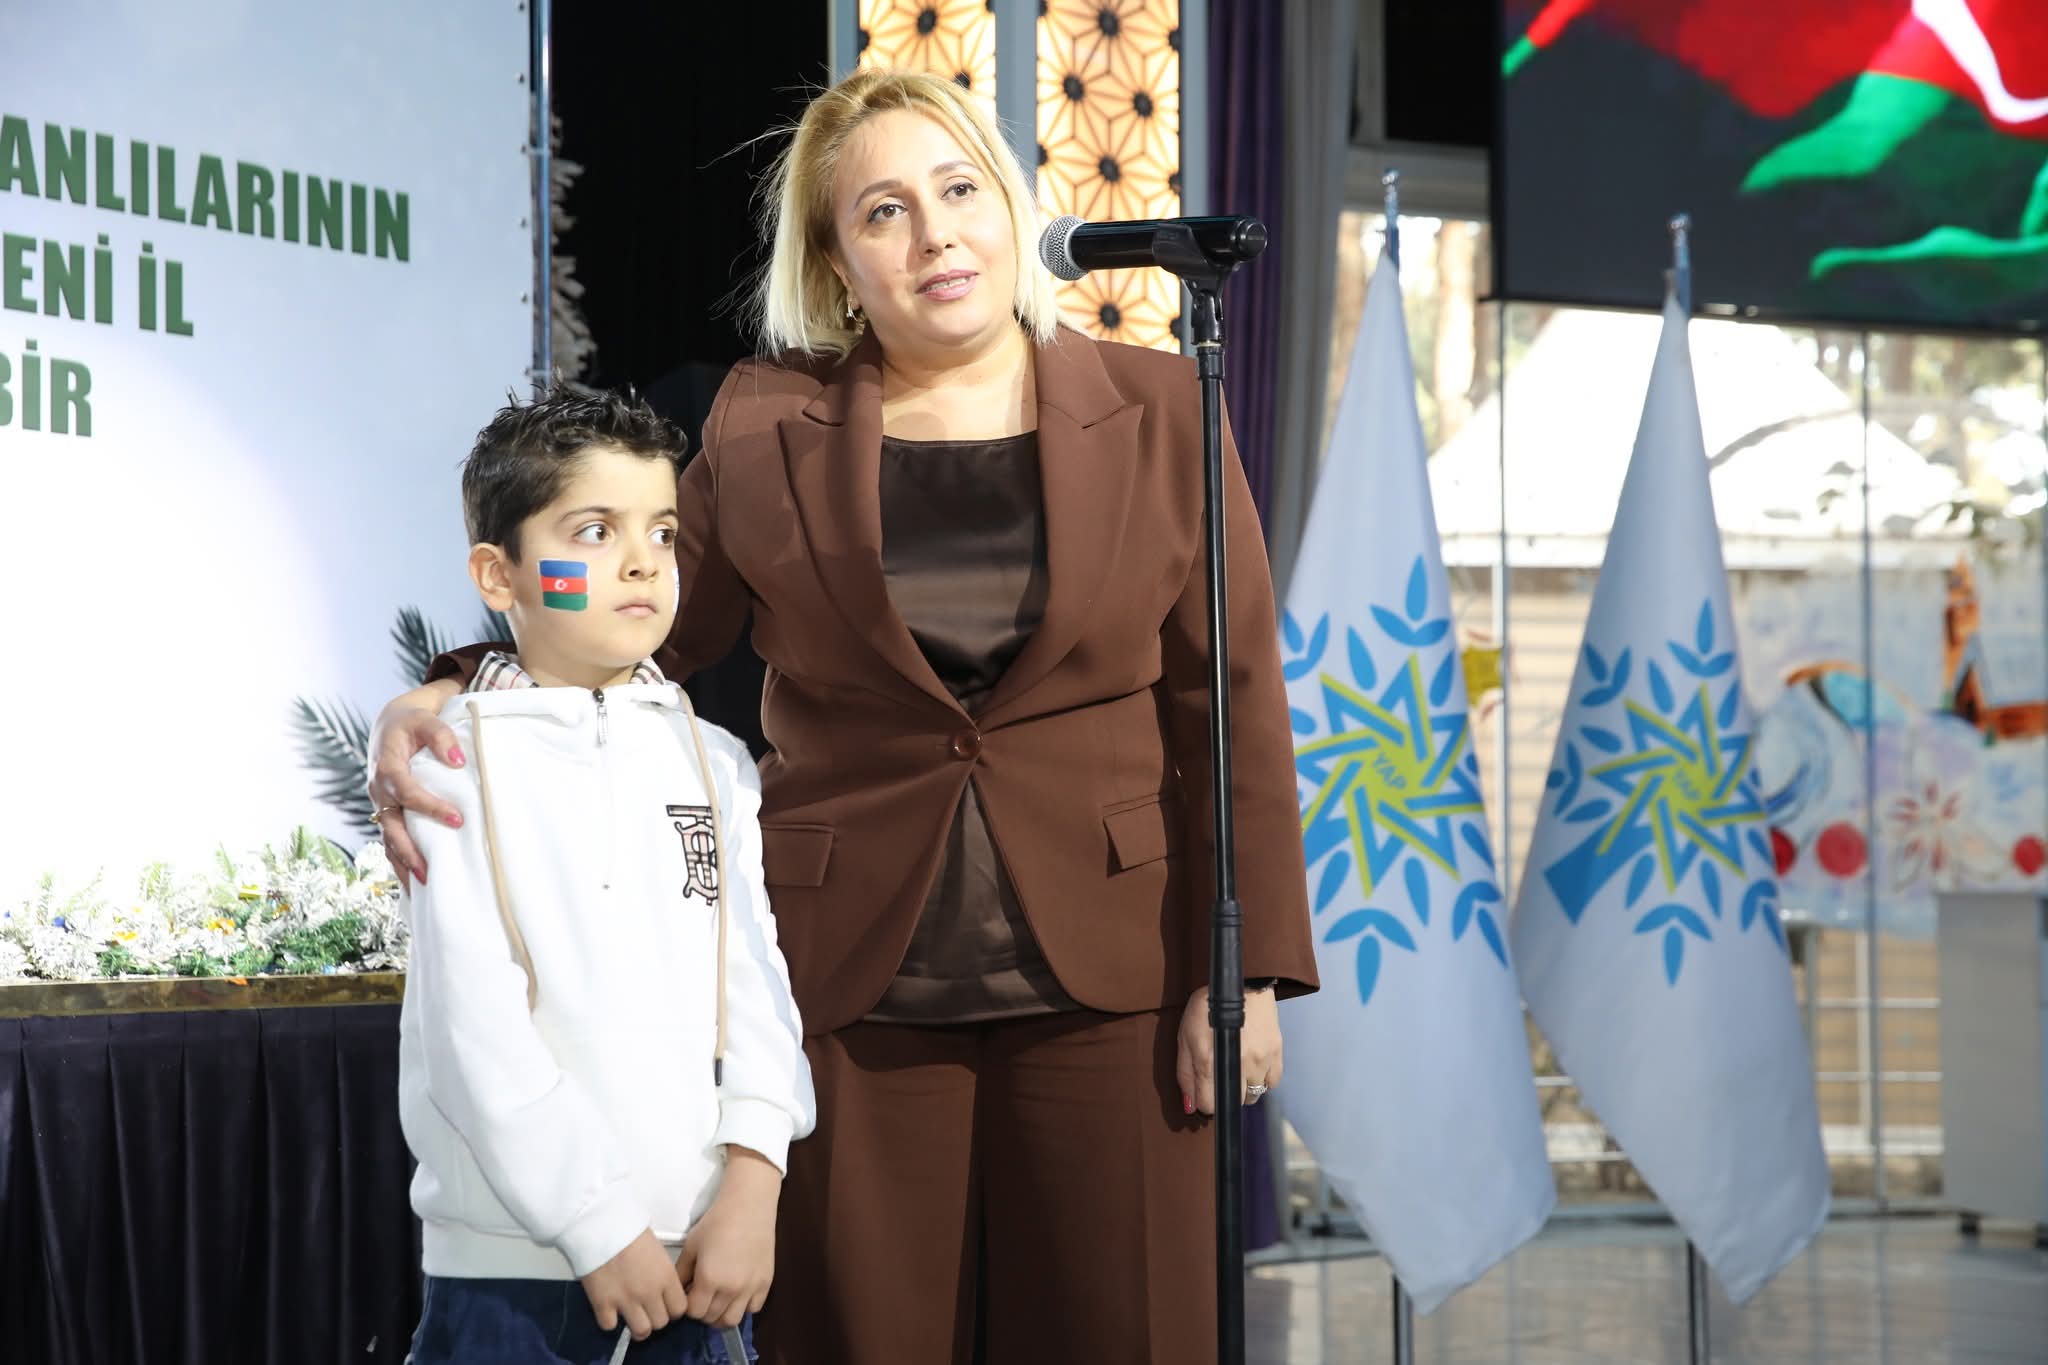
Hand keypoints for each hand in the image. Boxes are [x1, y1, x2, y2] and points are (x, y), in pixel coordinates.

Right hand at [366, 680, 463, 883]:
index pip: (406, 792)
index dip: (430, 807)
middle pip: (390, 826)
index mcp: (388, 767)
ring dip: (403, 865)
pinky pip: (391, 842)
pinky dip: (400, 863)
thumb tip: (459, 761)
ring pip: (388, 841)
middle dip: (409, 851)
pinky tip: (414, 886)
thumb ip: (442, 737)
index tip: (457, 819)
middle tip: (430, 872)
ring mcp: (381, 806)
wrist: (390, 727)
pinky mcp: (388, 814)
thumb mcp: (426, 720)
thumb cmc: (412, 723)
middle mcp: (379, 791)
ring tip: (421, 890)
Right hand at [580, 1229, 689, 1341]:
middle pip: (661, 1323)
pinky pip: (611, 1326)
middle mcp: (649, 1293)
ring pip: (641, 1331)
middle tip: (649, 1310)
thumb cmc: (629, 1230)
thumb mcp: (658, 1250)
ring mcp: (626, 1300)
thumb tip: (663, 1289)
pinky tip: (611, 1311)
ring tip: (632, 1317)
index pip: (680, 1309)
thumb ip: (663, 1274)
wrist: (601, 1225)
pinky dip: (611, 1322)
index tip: (667, 1306)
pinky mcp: (603, 1304)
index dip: (673, 1309)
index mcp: (666, 1277)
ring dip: (638, 1327)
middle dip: (656, 1318)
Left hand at [675, 1148, 780, 1328]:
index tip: (689, 1294)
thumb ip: (681, 1274)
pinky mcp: (766, 1283)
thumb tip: (677, 1293)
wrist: (748, 1206)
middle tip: (702, 1296)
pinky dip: (743, 1306)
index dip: (688, 1306)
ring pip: (732, 1320)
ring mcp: (751, 1288)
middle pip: (712, 1318)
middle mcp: (731, 1289)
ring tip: (719, 1299)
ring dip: (722, 1314)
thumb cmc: (716, 1222)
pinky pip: (753, 1309)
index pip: (694, 1312)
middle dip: (703, 1311)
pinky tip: (737, 1293)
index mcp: (709, 1279)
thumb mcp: (691, 1246)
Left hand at [1175, 984, 1283, 1114]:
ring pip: (1253, 1095)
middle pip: (1232, 1103)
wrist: (1241, 982)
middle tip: (1220, 1073)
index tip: (1205, 1089)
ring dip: (1244, 1087)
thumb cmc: (1207, 1006)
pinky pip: (1272, 1083)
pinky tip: (1254, 1064)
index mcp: (1209, 1062)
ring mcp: (1259, 1060)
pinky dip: (1263, 1079)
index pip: (1209, 1105)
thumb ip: (1185, 1073)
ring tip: (1238, 1066)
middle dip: (1224, 1093)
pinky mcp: (1276, 1053)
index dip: (1204, 1100)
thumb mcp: (1185, 1036)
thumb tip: (1190, 1106)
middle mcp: (1236, 1065)